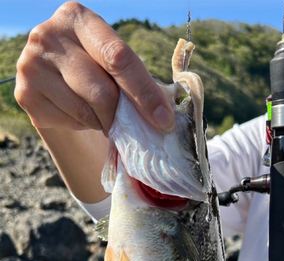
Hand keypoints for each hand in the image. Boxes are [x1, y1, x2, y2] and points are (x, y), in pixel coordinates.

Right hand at [15, 1, 174, 134]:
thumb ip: (134, 78)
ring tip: (101, 115)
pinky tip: (79, 114)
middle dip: (121, 116)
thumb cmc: (91, 65)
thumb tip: (164, 116)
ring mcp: (31, 65)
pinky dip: (82, 126)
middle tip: (127, 125)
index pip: (118, 58)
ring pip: (85, 112)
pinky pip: (68, 122)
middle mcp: (47, 35)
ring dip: (102, 122)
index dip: (144, 93)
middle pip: (101, 91)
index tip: (163, 120)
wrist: (52, 76)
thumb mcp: (110, 60)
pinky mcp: (25, 95)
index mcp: (76, 17)